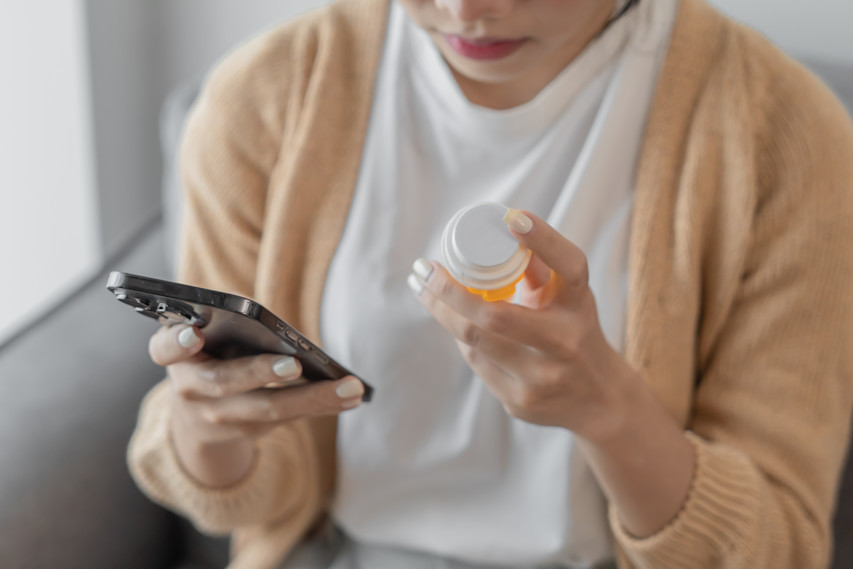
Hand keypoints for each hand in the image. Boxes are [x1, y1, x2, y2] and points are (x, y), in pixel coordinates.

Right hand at [148, 324, 364, 485]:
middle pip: (226, 383)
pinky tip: (351, 395)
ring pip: (267, 408)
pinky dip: (322, 404)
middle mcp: (190, 390)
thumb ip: (222, 320)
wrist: (196, 418)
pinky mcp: (251, 430)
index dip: (177, 342)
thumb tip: (265, 317)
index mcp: (174, 355)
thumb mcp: (202, 336)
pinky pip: (290, 417)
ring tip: (350, 387)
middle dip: (260, 373)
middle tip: (294, 364)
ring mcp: (220, 417)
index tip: (194, 334)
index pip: (165, 348)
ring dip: (313, 397)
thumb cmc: (207, 355)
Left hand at [408, 209, 636, 441]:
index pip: (569, 267)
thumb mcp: (571, 300)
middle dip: (448, 291)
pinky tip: (454, 323)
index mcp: (580, 308)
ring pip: (474, 343)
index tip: (513, 218)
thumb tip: (505, 226)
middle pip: (494, 317)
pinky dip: (464, 340)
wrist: (599, 401)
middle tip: (424, 269)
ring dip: (443, 313)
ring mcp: (542, 378)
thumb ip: (542, 268)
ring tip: (423, 290)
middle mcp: (565, 343)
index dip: (544, 240)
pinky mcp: (521, 402)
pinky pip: (478, 364)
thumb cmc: (576, 333)